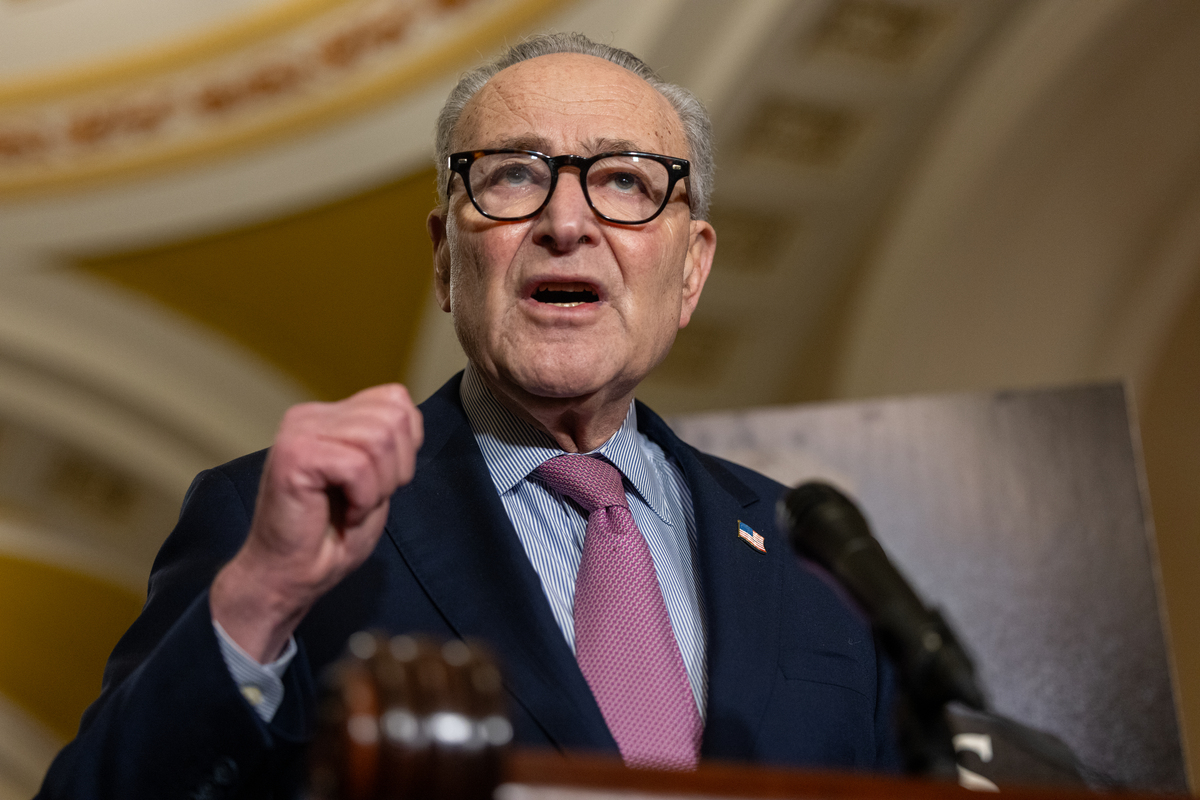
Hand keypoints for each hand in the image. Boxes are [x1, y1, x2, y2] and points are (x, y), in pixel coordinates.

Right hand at [210, 384, 422, 662]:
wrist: (290, 577)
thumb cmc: (332, 536)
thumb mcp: (376, 478)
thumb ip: (388, 440)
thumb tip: (407, 414)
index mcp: (328, 415)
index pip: (395, 399)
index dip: (407, 446)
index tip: (378, 481)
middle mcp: (309, 415)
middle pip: (393, 417)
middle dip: (397, 468)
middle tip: (365, 499)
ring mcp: (298, 431)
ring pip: (380, 439)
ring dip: (378, 486)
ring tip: (352, 506)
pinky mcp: (294, 454)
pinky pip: (358, 466)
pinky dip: (362, 499)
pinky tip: (343, 514)